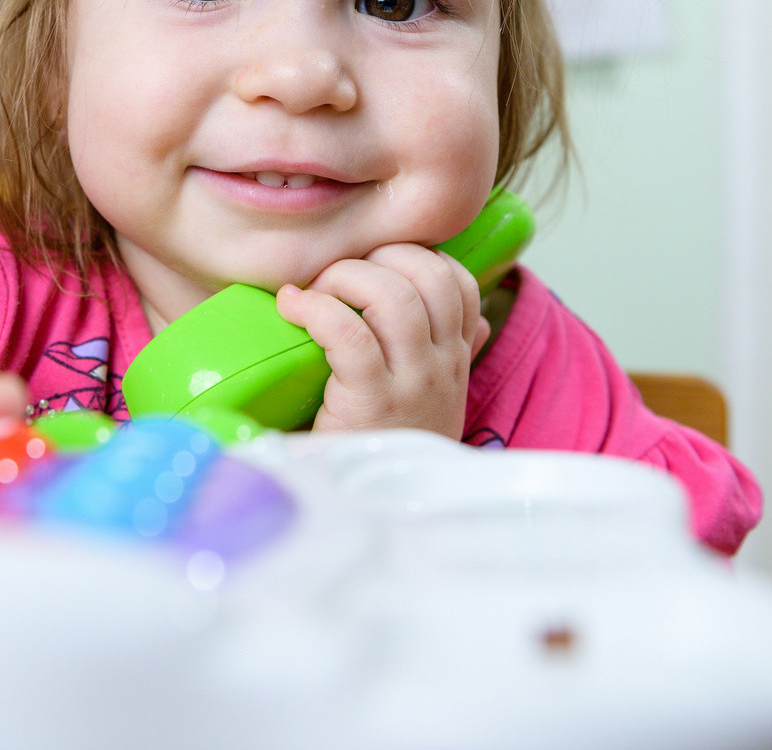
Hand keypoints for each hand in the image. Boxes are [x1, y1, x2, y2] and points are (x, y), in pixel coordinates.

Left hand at [273, 243, 490, 437]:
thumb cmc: (388, 450)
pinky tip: (293, 309)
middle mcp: (441, 366)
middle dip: (376, 257)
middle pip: (428, 274)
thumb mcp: (434, 402)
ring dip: (344, 277)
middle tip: (333, 279)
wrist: (372, 515)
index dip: (413, 257)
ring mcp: (411, 384)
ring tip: (312, 294)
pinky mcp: (370, 403)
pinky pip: (350, 333)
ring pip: (393, 295)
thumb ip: (454, 360)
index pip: (459, 282)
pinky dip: (316, 308)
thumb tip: (478, 321)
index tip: (371, 268)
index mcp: (454, 359)